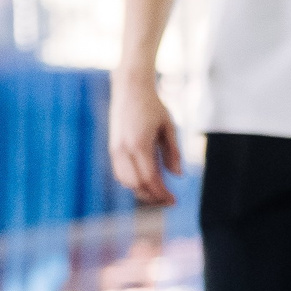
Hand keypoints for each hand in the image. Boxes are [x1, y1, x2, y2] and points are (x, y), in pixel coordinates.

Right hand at [108, 71, 180, 205]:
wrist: (130, 88)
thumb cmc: (153, 106)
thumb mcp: (169, 127)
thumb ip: (173, 152)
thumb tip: (178, 175)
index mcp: (139, 145)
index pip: (150, 179)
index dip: (162, 194)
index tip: (174, 201)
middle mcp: (124, 149)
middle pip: (137, 185)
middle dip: (153, 197)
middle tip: (169, 200)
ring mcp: (115, 149)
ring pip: (125, 181)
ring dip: (141, 192)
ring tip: (158, 194)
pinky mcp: (112, 147)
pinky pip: (119, 172)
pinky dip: (132, 182)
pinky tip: (146, 182)